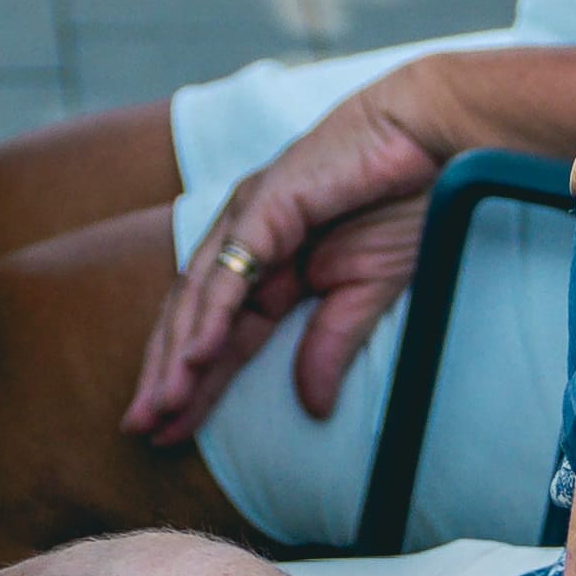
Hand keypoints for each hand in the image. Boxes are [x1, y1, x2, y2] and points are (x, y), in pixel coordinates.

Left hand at [119, 83, 454, 447]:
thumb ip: (330, 345)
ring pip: (199, 296)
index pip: (216, 333)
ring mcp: (249, 218)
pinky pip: (232, 268)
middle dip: (166, 376)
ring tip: (162, 405)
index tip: (168, 432)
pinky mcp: (267, 202)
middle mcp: (244, 240)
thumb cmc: (402, 203)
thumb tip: (313, 408)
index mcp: (267, 263)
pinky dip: (211, 313)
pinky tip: (195, 355)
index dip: (192, 384)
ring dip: (178, 354)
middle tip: (141, 430)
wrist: (434, 143)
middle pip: (190, 318)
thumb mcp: (363, 293)